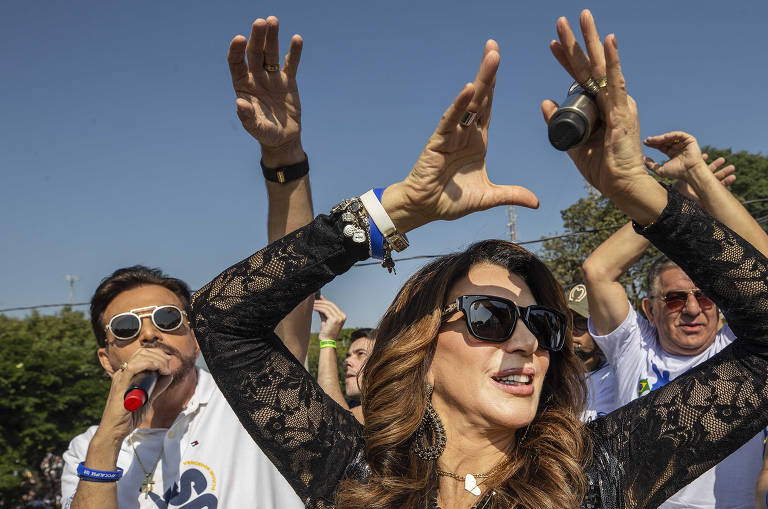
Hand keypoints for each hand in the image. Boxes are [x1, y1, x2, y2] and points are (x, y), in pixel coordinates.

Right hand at [94, 348, 173, 442]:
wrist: (115, 430)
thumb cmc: (129, 416)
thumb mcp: (148, 398)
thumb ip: (157, 387)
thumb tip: (169, 375)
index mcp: (127, 374)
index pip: (141, 354)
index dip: (156, 353)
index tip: (168, 360)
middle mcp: (122, 373)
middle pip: (142, 352)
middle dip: (159, 355)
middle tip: (168, 365)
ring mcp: (120, 378)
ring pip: (139, 357)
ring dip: (157, 360)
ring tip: (165, 370)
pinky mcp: (120, 386)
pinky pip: (132, 368)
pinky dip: (147, 364)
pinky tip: (157, 368)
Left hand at [228, 16, 304, 165]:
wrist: (283, 138)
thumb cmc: (265, 133)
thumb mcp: (255, 128)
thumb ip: (247, 116)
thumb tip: (239, 103)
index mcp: (243, 85)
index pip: (236, 63)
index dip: (237, 50)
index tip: (240, 39)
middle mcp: (256, 77)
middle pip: (254, 53)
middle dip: (257, 37)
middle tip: (261, 22)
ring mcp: (272, 77)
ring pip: (270, 53)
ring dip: (272, 37)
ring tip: (273, 20)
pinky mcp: (288, 80)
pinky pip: (290, 63)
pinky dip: (294, 52)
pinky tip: (296, 39)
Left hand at [314, 296, 346, 340]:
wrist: (327, 341)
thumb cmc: (326, 332)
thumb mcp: (326, 319)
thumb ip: (324, 310)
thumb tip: (321, 300)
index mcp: (342, 316)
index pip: (333, 306)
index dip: (326, 301)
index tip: (319, 298)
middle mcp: (342, 316)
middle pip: (331, 305)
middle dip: (322, 302)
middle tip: (314, 301)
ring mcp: (339, 318)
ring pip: (327, 307)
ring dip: (319, 304)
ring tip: (313, 304)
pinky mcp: (334, 319)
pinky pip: (325, 310)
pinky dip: (319, 308)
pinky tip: (314, 307)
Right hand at [382, 41, 538, 233]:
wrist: (426, 209)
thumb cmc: (451, 200)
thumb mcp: (488, 198)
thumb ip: (511, 195)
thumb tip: (536, 203)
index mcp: (477, 140)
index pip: (489, 107)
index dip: (494, 85)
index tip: (498, 60)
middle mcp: (465, 133)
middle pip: (480, 97)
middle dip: (487, 72)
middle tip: (494, 46)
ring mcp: (452, 135)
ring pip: (468, 103)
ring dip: (480, 80)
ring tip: (491, 57)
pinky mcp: (438, 141)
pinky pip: (450, 120)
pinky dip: (459, 104)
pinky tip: (469, 89)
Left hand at [541, 11, 648, 198]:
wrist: (622, 187)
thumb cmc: (603, 169)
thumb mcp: (572, 143)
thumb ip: (559, 122)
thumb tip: (546, 101)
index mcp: (601, 107)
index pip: (580, 77)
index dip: (566, 59)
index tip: (552, 44)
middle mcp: (612, 100)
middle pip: (590, 65)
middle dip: (576, 41)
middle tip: (562, 19)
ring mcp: (619, 103)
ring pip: (601, 66)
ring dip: (591, 41)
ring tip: (582, 17)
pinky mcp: (623, 112)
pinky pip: (615, 83)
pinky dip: (612, 62)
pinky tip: (608, 42)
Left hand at [643, 131, 735, 199]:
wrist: (690, 172)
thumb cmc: (677, 173)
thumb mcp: (660, 170)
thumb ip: (651, 165)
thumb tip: (643, 158)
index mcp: (672, 153)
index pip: (661, 146)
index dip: (653, 144)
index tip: (645, 143)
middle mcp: (678, 147)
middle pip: (664, 141)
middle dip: (655, 140)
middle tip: (647, 140)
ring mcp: (684, 143)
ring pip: (670, 137)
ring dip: (660, 138)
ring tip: (651, 140)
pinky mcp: (689, 139)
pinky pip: (678, 134)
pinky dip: (669, 135)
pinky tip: (661, 138)